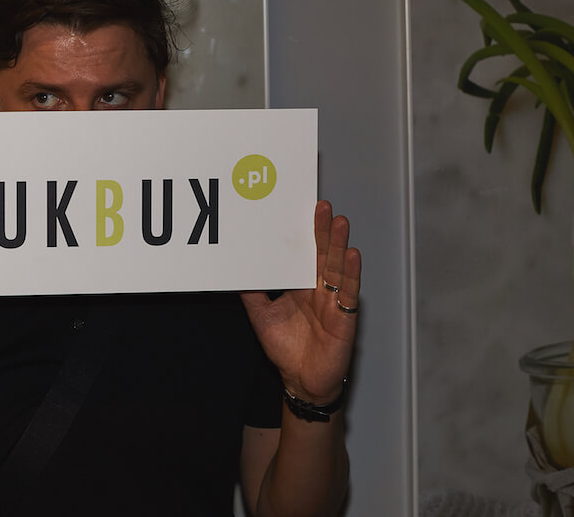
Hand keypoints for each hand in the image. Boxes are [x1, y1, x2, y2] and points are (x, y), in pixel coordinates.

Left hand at [240, 200, 360, 404]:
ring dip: (338, 245)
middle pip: (321, 255)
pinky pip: (348, 292)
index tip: (300, 212)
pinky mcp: (344, 317)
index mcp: (300, 287)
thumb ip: (251, 294)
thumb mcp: (261, 316)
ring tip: (339, 222)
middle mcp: (318, 290)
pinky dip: (351, 273)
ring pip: (337, 268)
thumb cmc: (286, 350)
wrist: (301, 381)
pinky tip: (352, 255)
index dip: (303, 235)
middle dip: (322, 231)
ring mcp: (333, 301)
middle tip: (321, 206)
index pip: (303, 255)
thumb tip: (235, 272)